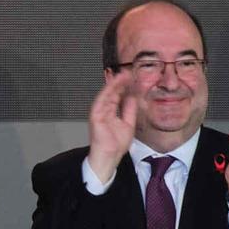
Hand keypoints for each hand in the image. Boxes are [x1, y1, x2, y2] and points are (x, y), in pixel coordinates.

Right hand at [85, 71, 137, 185]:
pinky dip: (108, 90)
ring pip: (107, 94)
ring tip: (123, 74)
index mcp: (111, 113)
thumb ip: (129, 110)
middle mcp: (104, 111)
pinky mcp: (95, 115)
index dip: (125, 87)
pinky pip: (101, 99)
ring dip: (114, 83)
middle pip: (113, 93)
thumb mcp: (128, 124)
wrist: (109, 156)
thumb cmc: (115, 145)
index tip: (133, 78)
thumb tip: (132, 97)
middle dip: (120, 82)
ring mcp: (99, 112)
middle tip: (129, 72)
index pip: (118, 96)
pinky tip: (115, 83)